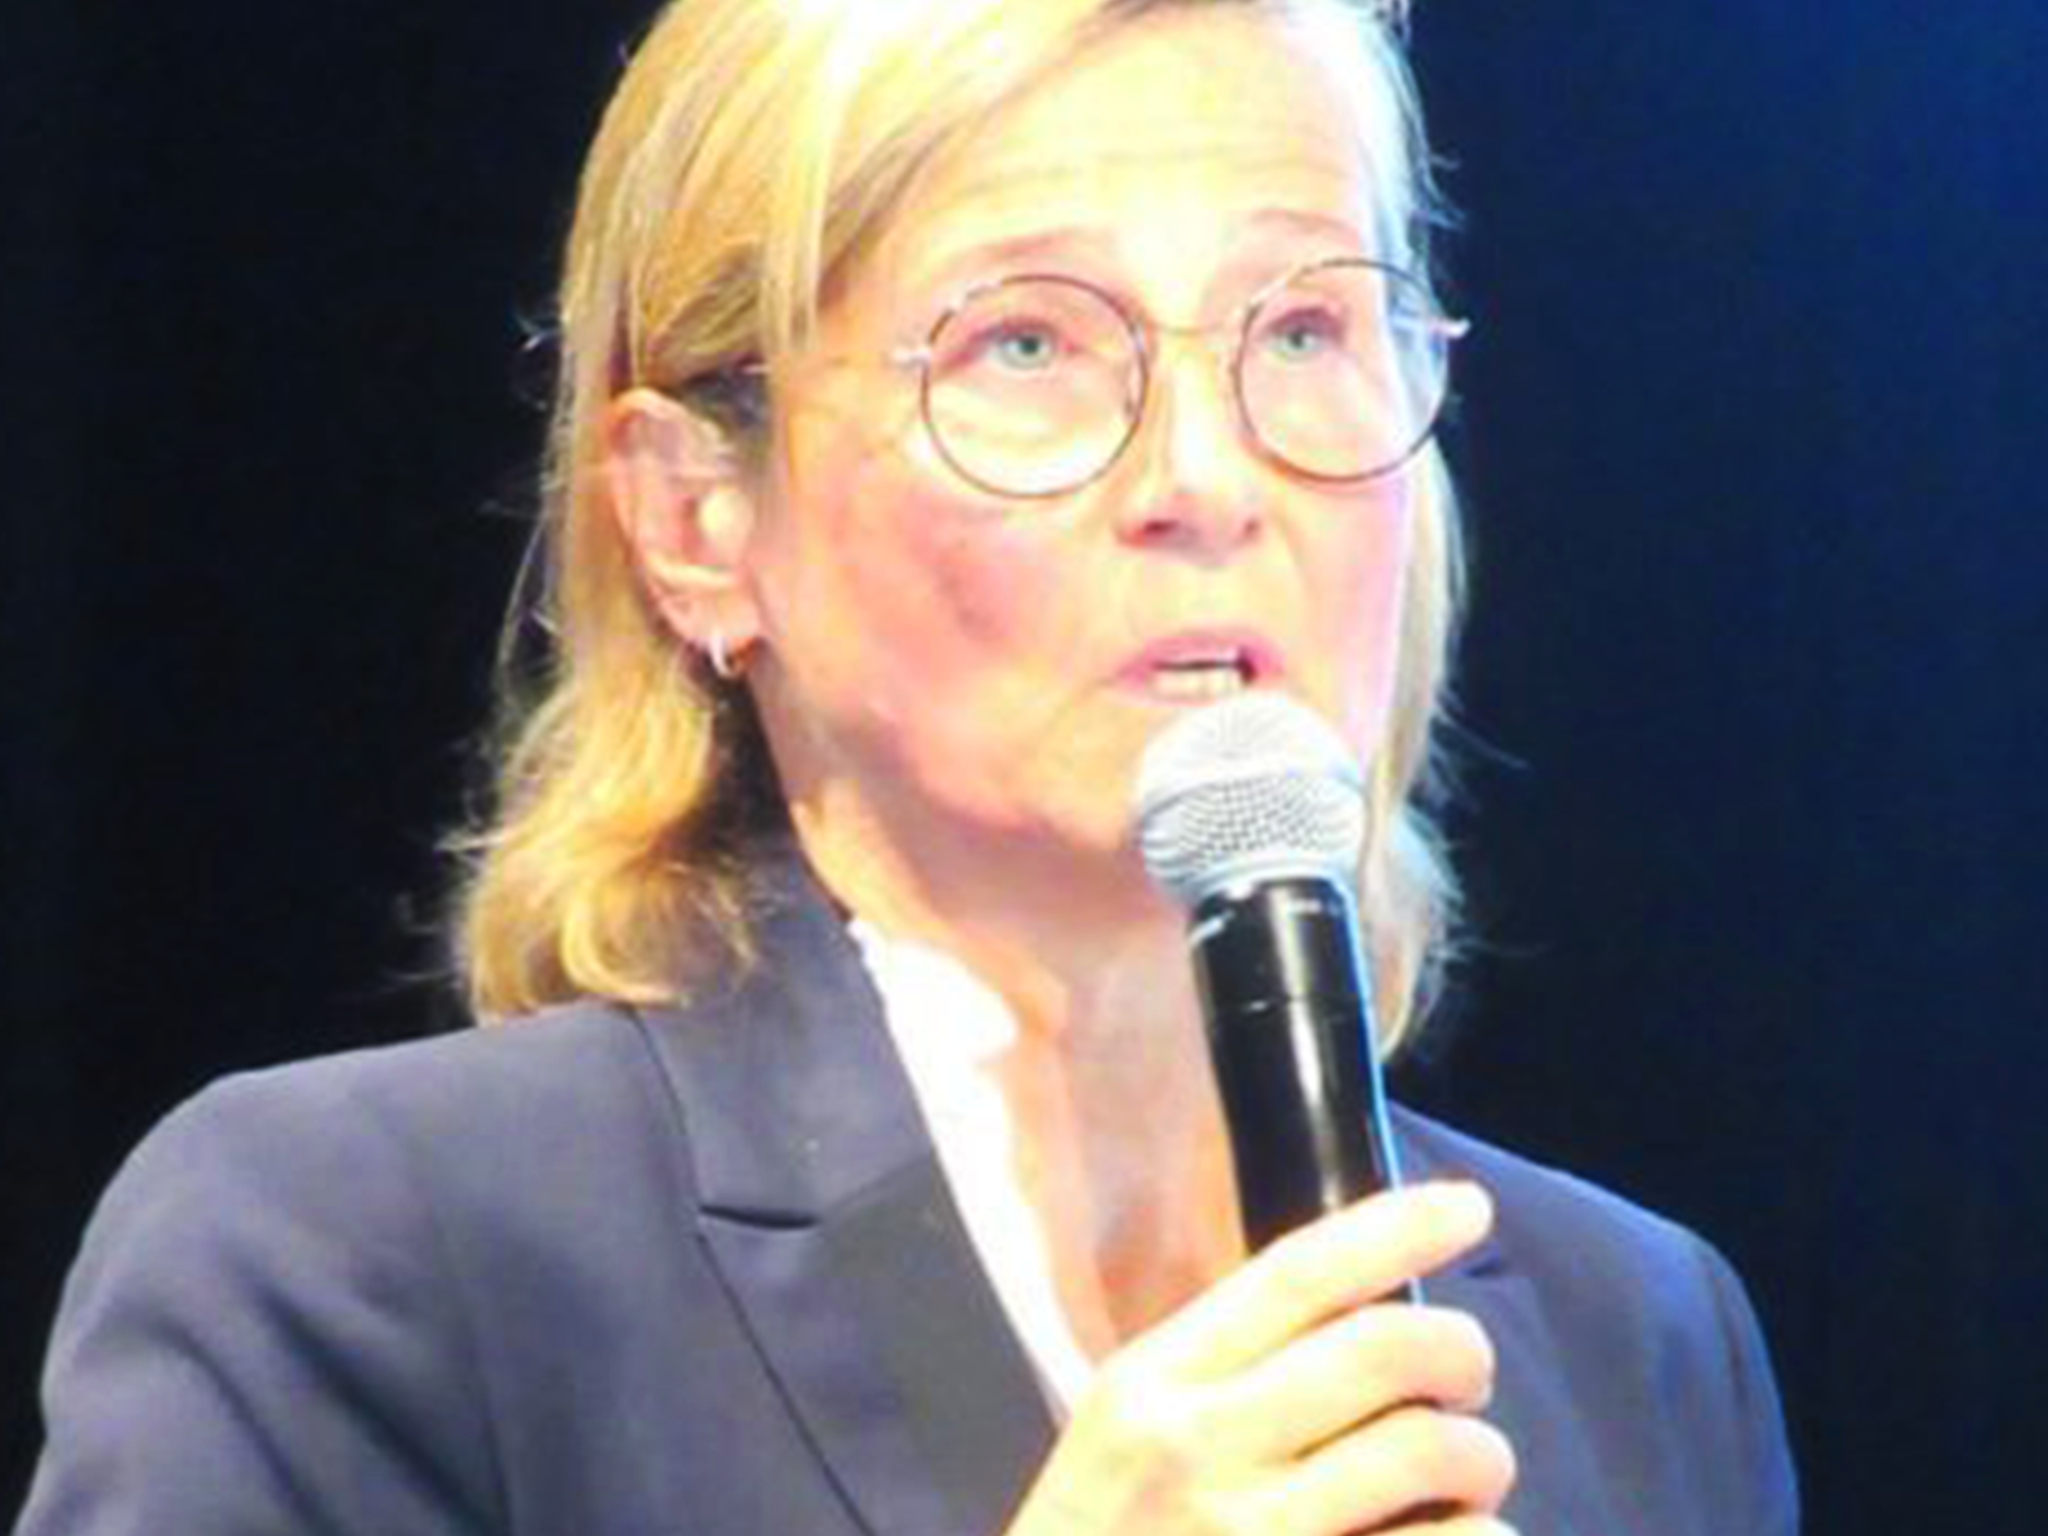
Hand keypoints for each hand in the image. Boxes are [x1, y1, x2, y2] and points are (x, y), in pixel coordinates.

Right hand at [1005, 1182, 1514, 1535]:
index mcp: (1151, 1383)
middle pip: (1381, 1350)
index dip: (1393, 1229)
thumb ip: (1218, 1374)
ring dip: (1482, 1457)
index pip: (1292, 1274)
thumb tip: (1361, 1315)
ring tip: (1470, 1476)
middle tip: (1470, 1377)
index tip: (1467, 1206)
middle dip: (1461, 1350)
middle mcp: (1198, 1449)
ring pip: (1426, 1453)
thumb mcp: (1121, 1436)